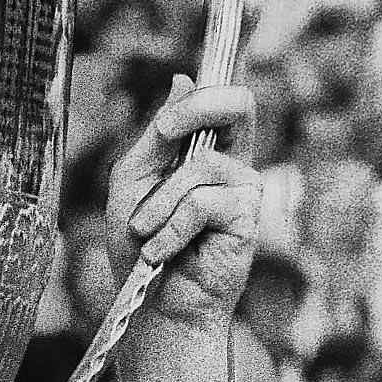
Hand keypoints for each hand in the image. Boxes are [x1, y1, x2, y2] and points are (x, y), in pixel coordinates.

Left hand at [106, 75, 261, 381]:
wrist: (149, 303)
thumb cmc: (139, 246)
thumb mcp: (133, 181)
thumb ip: (158, 135)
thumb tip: (183, 78)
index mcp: (204, 149)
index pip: (220, 99)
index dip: (206, 89)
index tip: (170, 113)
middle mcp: (232, 163)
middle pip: (239, 106)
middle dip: (200, 108)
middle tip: (165, 130)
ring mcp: (244, 189)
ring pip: (200, 167)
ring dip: (158, 204)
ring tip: (146, 235)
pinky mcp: (249, 217)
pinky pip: (203, 203)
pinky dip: (171, 229)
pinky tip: (163, 253)